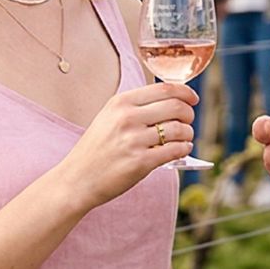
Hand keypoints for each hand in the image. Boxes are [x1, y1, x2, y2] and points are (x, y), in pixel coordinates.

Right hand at [63, 82, 198, 206]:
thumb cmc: (96, 149)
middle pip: (176, 106)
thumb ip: (136, 107)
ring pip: (179, 129)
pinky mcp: (141, 162)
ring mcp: (134, 140)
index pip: (164, 89)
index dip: (185, 92)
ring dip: (188, 133)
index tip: (192, 98)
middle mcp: (127, 118)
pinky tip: (181, 150)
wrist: (77, 179)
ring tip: (184, 138)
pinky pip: (175, 150)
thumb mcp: (109, 117)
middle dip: (189, 113)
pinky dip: (184, 149)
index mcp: (120, 103)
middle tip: (188, 121)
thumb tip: (172, 101)